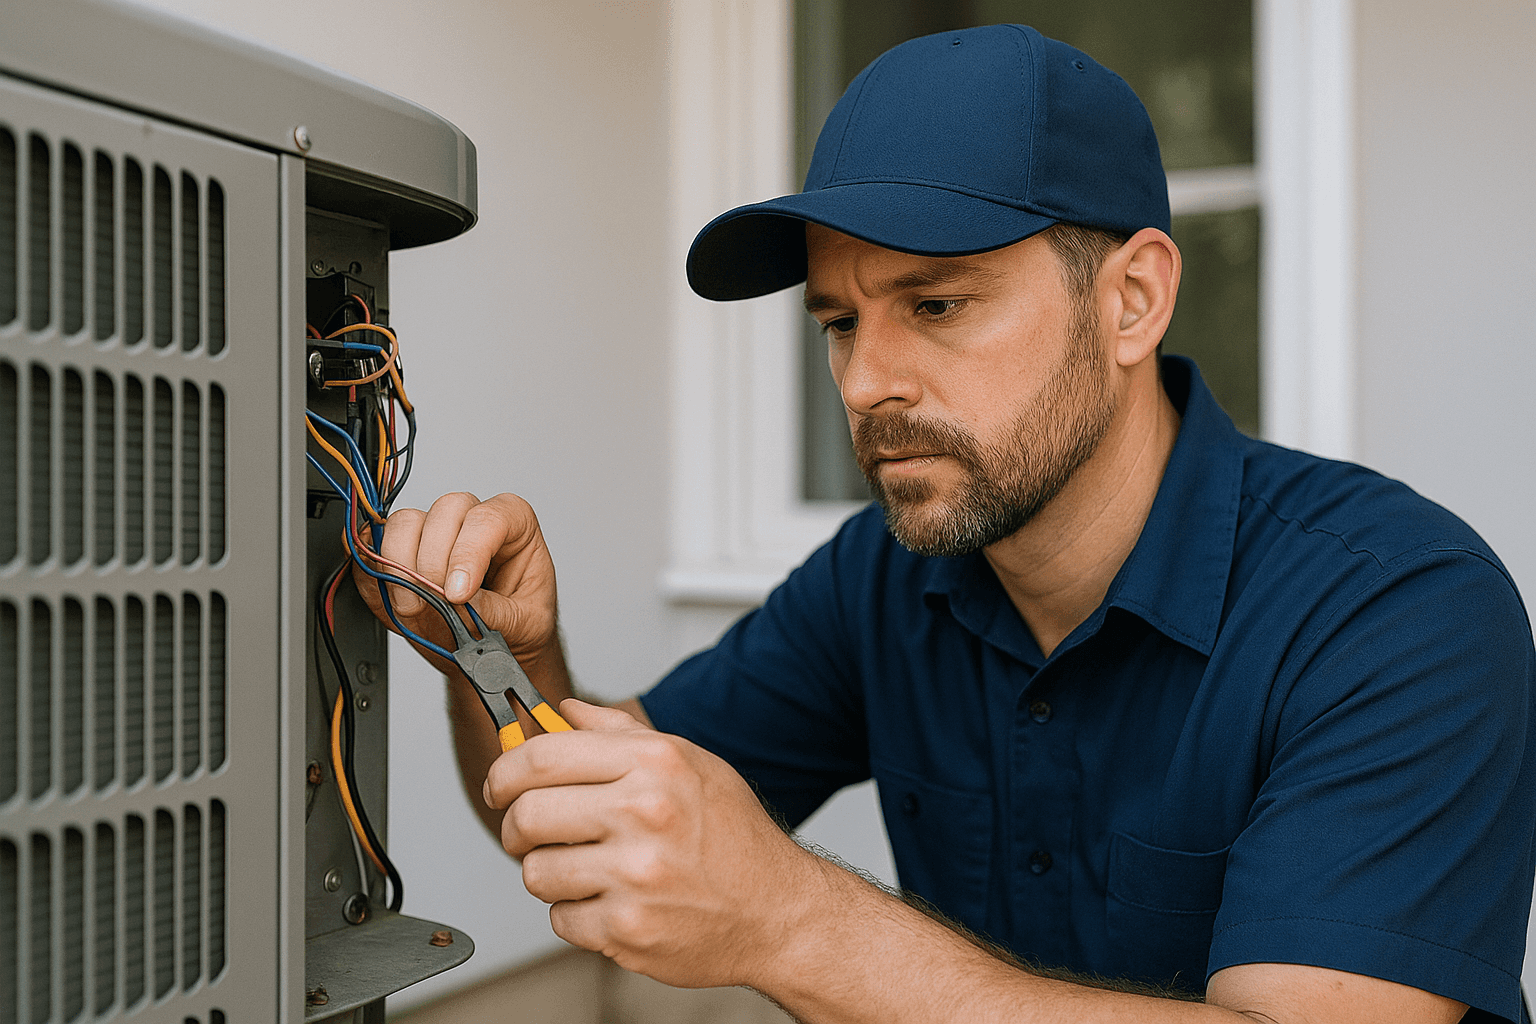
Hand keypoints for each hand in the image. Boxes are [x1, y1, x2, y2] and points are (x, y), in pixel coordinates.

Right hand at [353, 491, 559, 675]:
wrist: (501, 643)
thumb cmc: (522, 621)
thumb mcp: (525, 623)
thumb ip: (493, 612)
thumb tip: (455, 602)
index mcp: (514, 523)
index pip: (487, 519)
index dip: (468, 555)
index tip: (458, 595)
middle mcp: (471, 518)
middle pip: (443, 512)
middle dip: (433, 563)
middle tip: (436, 604)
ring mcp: (433, 531)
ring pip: (405, 523)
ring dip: (401, 568)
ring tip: (413, 607)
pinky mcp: (401, 550)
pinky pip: (373, 546)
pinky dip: (374, 573)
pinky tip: (390, 599)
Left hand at [486, 700, 826, 988]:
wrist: (777, 911)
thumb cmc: (734, 837)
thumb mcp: (689, 763)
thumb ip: (619, 733)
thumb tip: (563, 711)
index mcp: (655, 764)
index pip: (542, 757)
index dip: (505, 772)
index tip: (500, 785)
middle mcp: (644, 813)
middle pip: (527, 815)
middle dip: (520, 827)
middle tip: (537, 833)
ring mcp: (634, 876)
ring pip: (536, 872)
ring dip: (552, 874)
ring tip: (591, 870)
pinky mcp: (627, 930)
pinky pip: (560, 919)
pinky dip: (578, 915)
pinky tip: (615, 902)